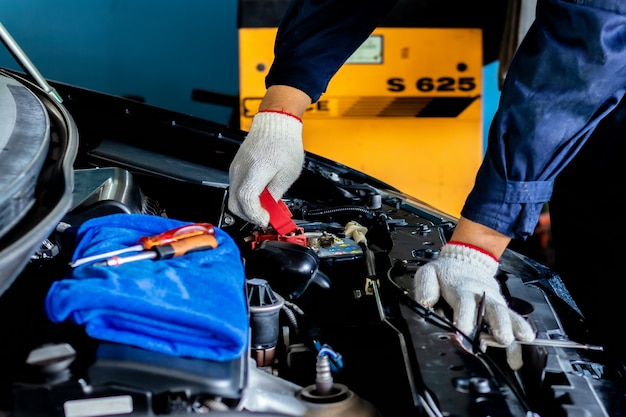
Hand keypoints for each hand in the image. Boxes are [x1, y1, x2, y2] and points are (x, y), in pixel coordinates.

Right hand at [228, 111, 303, 225]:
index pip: (246, 201)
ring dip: (247, 206)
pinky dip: (245, 196)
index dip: (256, 215)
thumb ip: (276, 194)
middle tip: (265, 217)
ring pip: (234, 197)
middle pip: (235, 203)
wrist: (276, 122)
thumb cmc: (284, 143)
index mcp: (255, 170)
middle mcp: (240, 170)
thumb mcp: (288, 174)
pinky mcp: (235, 166)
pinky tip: (260, 194)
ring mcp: (235, 168)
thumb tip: (270, 210)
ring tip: (265, 205)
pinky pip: (236, 187)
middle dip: (249, 215)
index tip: (266, 219)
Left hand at [413, 242, 535, 368]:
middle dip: (499, 324)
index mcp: (461, 289)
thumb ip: (425, 287)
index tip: (465, 330)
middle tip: (502, 338)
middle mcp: (482, 296)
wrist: (467, 259)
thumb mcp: (428, 274)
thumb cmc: (446, 272)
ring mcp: (494, 302)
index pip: (465, 302)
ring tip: (518, 341)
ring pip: (507, 315)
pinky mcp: (502, 308)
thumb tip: (425, 302)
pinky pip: (514, 321)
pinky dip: (519, 335)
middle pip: (493, 309)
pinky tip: (521, 350)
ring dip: (513, 329)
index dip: (465, 316)